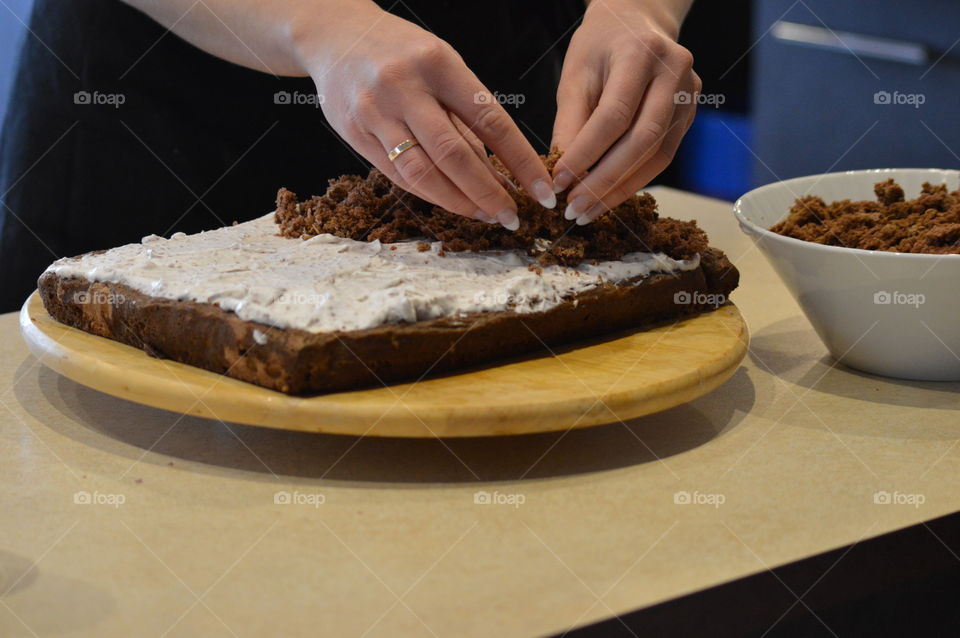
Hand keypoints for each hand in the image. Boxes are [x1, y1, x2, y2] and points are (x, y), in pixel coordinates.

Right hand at [296, 4, 555, 228]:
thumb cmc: (401, 52)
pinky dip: (429, 193)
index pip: (490, 121)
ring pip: (422, 172)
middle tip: (511, 217)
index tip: (541, 190)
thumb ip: (466, 112)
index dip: (521, 162)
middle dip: (489, 192)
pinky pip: (397, 175)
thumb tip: (501, 171)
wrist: (335, 35)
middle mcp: (404, 87)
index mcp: (438, 63)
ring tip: (484, 215)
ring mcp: (375, 112)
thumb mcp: (441, 64)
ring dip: (459, 202)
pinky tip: (451, 202)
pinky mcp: (354, 134)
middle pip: (454, 154)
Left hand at [551, 0, 698, 224]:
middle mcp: (674, 72)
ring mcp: (689, 93)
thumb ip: (569, 122)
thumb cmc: (600, 47)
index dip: (586, 153)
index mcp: (640, 53)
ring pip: (657, 155)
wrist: (637, 23)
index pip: (614, 115)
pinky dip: (634, 180)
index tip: (559, 181)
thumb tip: (561, 174)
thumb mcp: (575, 75)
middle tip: (575, 208)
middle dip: (605, 181)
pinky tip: (608, 196)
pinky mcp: (691, 114)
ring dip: (620, 189)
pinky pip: (663, 156)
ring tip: (588, 211)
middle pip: (643, 140)